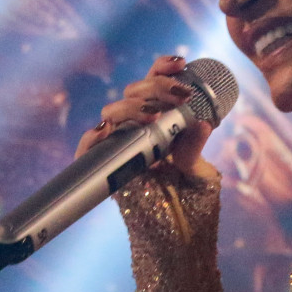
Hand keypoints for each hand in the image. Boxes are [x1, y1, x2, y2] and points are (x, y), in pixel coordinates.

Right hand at [75, 55, 217, 182]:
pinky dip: (93, 137)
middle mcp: (134, 125)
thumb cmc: (185, 193)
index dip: (163, 68)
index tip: (182, 63)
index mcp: (156, 117)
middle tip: (180, 96)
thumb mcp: (195, 168)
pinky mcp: (101, 164)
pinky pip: (88, 147)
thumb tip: (202, 124)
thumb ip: (194, 147)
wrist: (173, 227)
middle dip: (156, 88)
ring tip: (153, 117)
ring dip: (131, 108)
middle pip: (133, 92)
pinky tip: (106, 132)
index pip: (153, 82)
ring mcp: (116, 142)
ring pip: (112, 112)